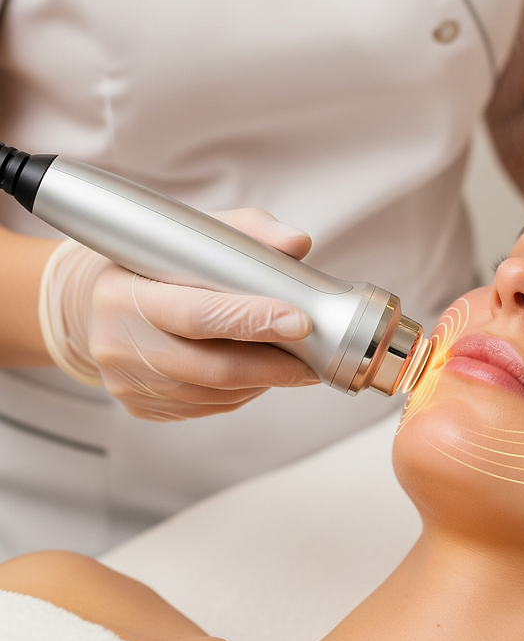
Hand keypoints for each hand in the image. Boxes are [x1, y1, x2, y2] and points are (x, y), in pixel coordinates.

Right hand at [40, 208, 319, 420]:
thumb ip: (249, 233)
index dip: (252, 321)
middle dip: (272, 366)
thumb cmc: (153, 264)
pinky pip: (204, 407)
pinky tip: (259, 376)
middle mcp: (119, 342)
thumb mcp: (193, 234)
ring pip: (212, 393)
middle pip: (210, 367)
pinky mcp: (139, 405)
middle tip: (313, 362)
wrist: (92, 302)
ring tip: (296, 368)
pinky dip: (240, 393)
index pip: (199, 314)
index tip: (300, 322)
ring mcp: (126, 381)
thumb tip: (298, 243)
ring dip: (262, 383)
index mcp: (125, 292)